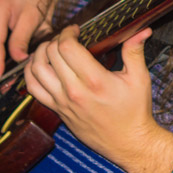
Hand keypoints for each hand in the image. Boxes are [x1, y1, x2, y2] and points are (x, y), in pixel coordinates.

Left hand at [24, 26, 172, 172]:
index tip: (76, 30)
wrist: (128, 142)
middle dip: (56, 39)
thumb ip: (135, 51)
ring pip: (36, 70)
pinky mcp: (57, 111)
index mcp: (95, 80)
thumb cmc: (135, 111)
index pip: (67, 47)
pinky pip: (33, 89)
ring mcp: (62, 102)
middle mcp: (74, 91)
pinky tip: (40, 65)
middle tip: (66, 37)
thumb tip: (142, 29)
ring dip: (40, 53)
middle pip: (50, 54)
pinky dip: (31, 73)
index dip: (68, 32)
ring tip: (52, 47)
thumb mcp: (140, 78)